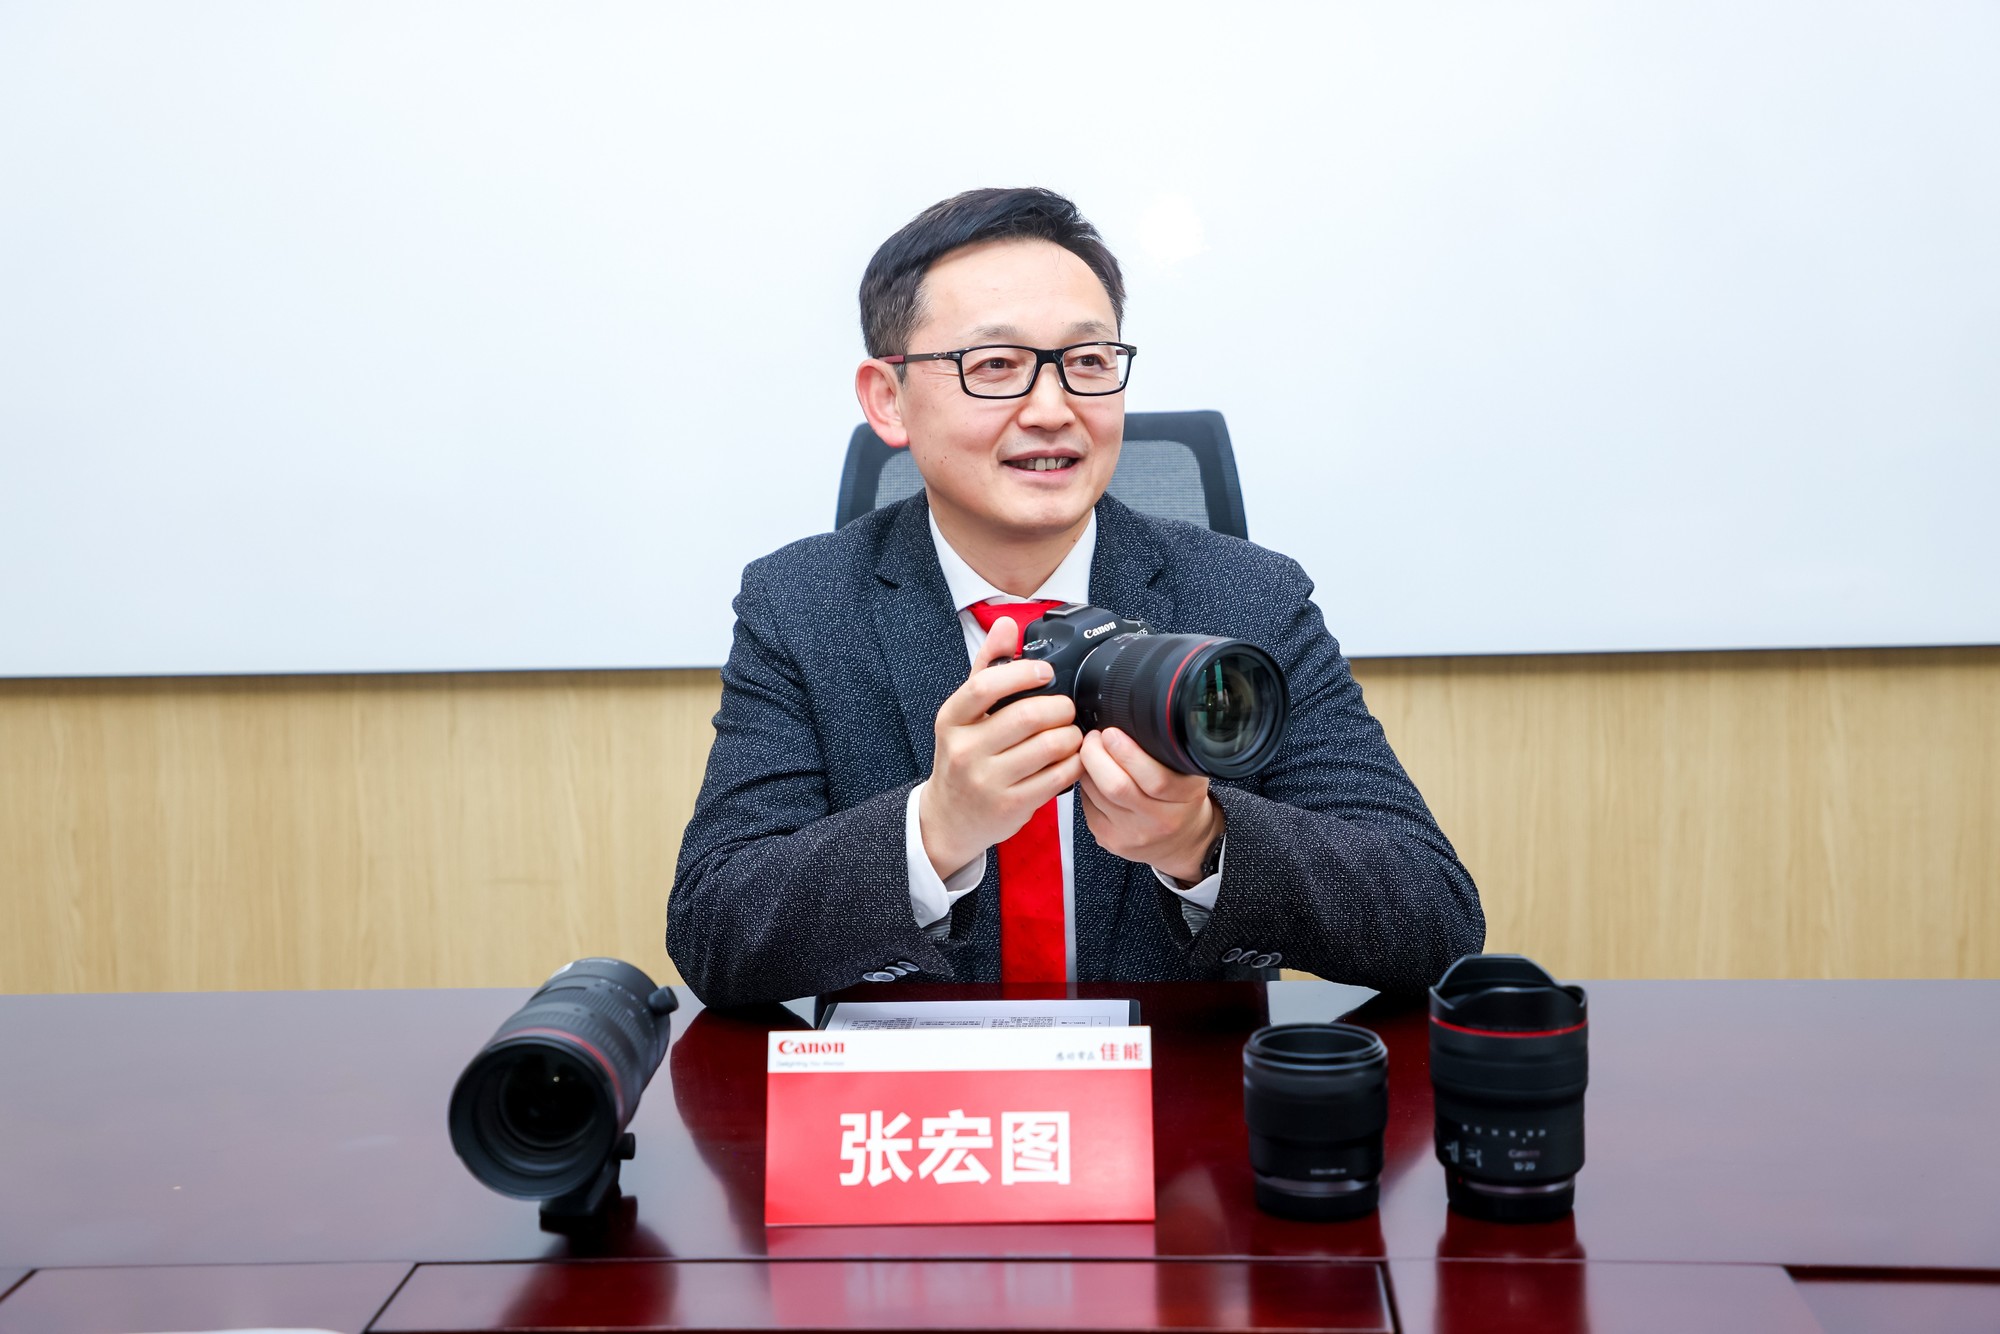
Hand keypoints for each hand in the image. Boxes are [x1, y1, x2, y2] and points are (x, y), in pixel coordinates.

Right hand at [918, 617, 1084, 877]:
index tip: (1045, 671)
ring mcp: (987, 780)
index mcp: (951, 719)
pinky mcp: (1012, 805)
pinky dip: (1074, 763)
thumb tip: (1007, 624)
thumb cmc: (963, 756)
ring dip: (1071, 735)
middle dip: (1060, 707)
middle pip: (1027, 716)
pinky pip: (1058, 776)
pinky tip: (1071, 758)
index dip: (1022, 673)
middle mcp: (965, 750)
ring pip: (1049, 746)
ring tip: (1071, 732)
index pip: (985, 686)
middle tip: (1067, 708)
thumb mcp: (964, 712)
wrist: (950, 818)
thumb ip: (987, 666)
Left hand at [1078, 727, 1223, 882]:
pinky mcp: (1109, 839)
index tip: (1111, 733)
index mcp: (1185, 797)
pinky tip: (1093, 777)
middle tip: (1094, 737)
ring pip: (1095, 793)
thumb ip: (1169, 751)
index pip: (1156, 778)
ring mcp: (1132, 834)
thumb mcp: (1191, 773)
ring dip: (1087, 767)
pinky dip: (1086, 785)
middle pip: (1116, 786)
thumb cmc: (1182, 801)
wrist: (1181, 842)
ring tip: (1092, 753)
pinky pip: (1086, 805)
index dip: (1127, 752)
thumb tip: (1131, 720)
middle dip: (1095, 754)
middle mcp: (1159, 820)